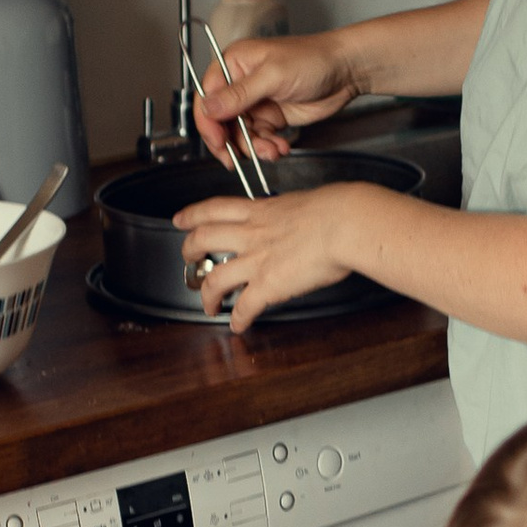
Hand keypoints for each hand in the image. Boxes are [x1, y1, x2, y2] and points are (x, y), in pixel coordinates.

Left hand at [173, 181, 360, 332]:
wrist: (345, 223)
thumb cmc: (337, 209)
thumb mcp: (305, 201)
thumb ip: (291, 212)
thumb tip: (298, 217)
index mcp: (261, 211)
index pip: (215, 208)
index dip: (192, 214)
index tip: (182, 219)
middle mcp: (252, 234)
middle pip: (203, 239)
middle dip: (189, 250)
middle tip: (188, 258)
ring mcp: (256, 260)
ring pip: (215, 278)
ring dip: (206, 293)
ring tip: (207, 303)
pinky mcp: (268, 285)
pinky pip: (244, 307)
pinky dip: (238, 319)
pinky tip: (238, 325)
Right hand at [195, 32, 359, 163]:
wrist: (345, 70)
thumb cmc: (312, 58)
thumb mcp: (273, 76)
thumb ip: (239, 94)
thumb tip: (209, 108)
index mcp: (233, 64)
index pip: (207, 97)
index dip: (209, 122)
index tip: (218, 141)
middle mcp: (240, 83)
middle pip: (221, 121)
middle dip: (231, 142)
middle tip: (239, 159)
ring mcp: (256, 102)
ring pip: (241, 134)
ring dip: (254, 147)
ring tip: (272, 151)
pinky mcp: (271, 117)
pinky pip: (260, 139)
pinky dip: (268, 148)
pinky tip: (280, 147)